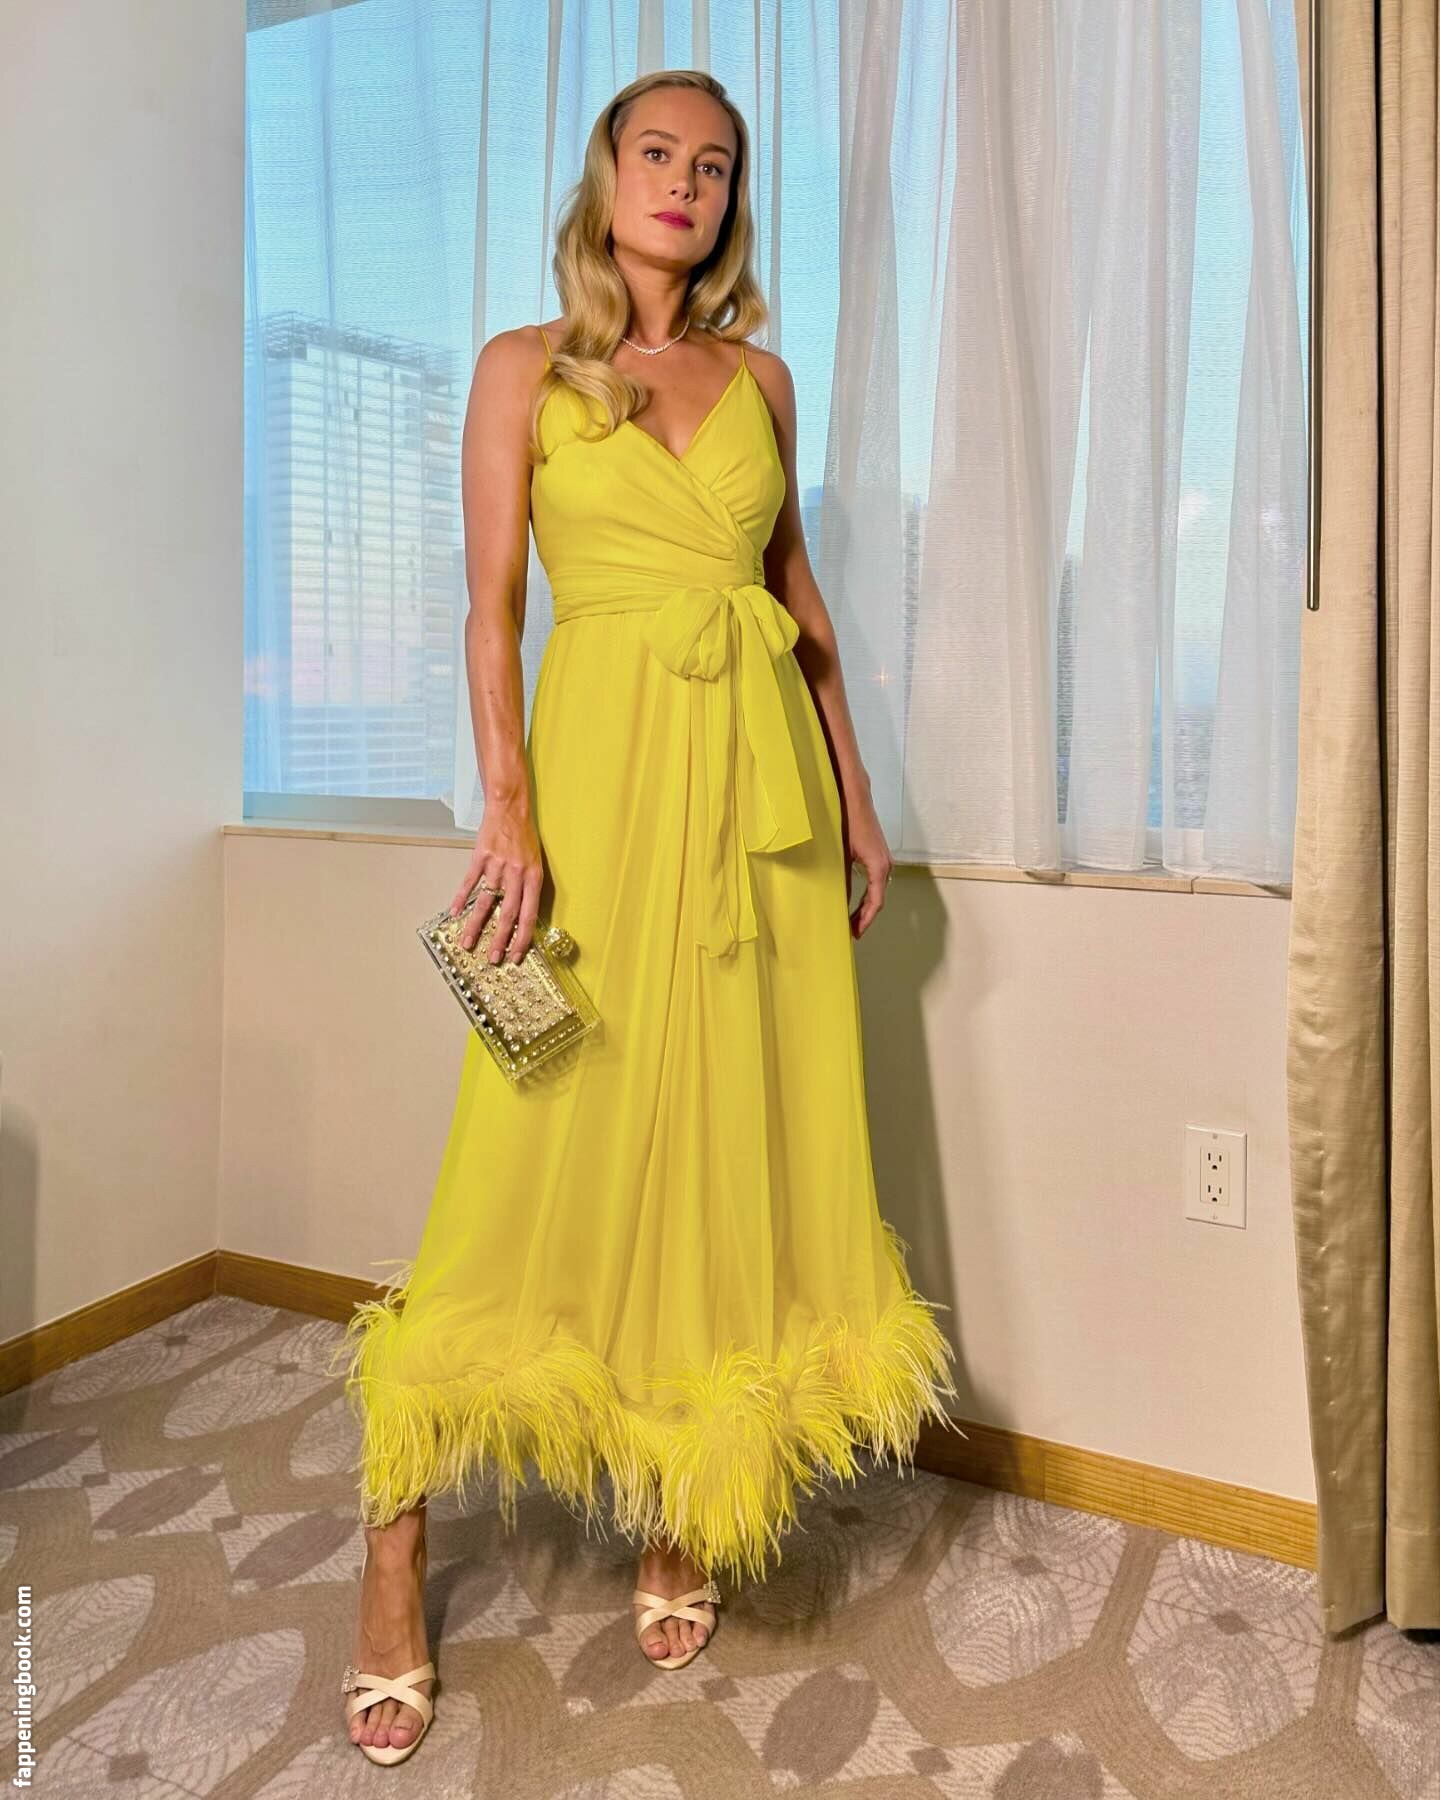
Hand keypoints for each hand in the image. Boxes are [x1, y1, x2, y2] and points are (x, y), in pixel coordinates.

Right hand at [449, 806, 544, 964]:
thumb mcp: (535, 862)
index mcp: (533, 877)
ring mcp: (497, 866)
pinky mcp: (480, 857)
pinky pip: (470, 882)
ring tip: (468, 943)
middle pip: (508, 913)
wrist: (510, 808)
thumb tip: (521, 916)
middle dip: (500, 939)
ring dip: (476, 925)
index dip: (522, 938)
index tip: (516, 955)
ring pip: (486, 902)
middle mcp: (516, 874)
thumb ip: (529, 887)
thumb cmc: (524, 837)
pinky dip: (462, 898)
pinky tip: (455, 913)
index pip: (529, 915)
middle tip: (493, 958)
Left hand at [842, 786, 892, 939]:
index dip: (865, 919)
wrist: (855, 796)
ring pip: (877, 890)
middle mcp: (885, 865)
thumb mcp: (841, 853)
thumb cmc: (848, 821)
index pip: (875, 901)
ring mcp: (883, 860)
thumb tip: (837, 900)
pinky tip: (854, 899)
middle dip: (864, 916)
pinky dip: (866, 894)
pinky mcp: (877, 855)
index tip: (855, 933)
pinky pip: (875, 881)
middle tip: (850, 931)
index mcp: (879, 867)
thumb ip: (841, 877)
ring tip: (851, 920)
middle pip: (877, 899)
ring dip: (865, 906)